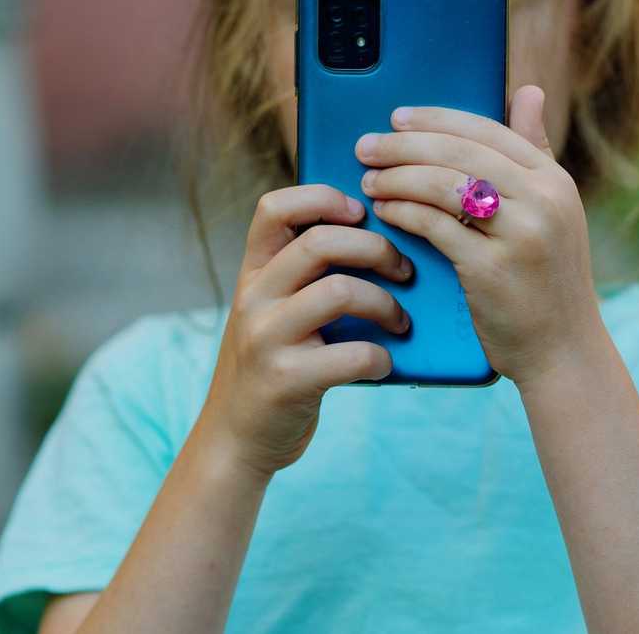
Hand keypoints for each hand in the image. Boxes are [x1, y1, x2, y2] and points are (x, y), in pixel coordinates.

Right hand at [197, 184, 413, 479]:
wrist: (234, 441)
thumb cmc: (274, 364)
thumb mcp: (273, 310)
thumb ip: (305, 276)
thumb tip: (384, 237)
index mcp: (253, 272)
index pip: (274, 208)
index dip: (322, 197)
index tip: (361, 212)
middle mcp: (253, 298)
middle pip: (320, 242)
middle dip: (376, 249)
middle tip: (404, 271)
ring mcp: (265, 338)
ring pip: (339, 291)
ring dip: (386, 304)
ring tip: (401, 321)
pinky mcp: (285, 381)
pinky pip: (350, 355)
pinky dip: (379, 357)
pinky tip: (383, 363)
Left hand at [355, 84, 603, 388]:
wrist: (564, 352)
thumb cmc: (548, 279)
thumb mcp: (555, 211)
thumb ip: (535, 152)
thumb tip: (528, 90)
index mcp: (555, 180)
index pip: (487, 130)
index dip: (437, 119)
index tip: (398, 118)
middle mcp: (544, 200)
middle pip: (460, 152)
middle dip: (405, 144)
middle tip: (367, 145)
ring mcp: (520, 234)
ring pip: (443, 184)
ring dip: (397, 177)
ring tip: (369, 177)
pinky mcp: (491, 269)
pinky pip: (435, 226)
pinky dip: (403, 212)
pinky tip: (384, 209)